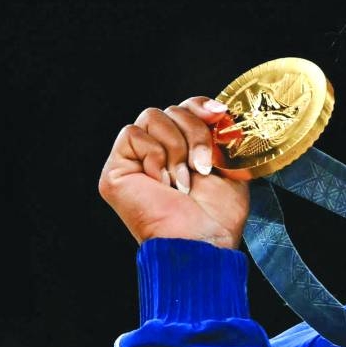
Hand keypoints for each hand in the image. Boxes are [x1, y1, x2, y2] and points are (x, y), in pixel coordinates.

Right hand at [98, 96, 250, 248]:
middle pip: (171, 109)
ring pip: (152, 116)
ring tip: (183, 181)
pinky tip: (162, 183)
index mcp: (183, 150)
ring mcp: (134, 161)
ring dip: (177, 148)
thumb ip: (221, 137)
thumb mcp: (229, 167)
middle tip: (203, 167)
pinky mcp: (115, 169)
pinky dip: (155, 156)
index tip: (218, 115)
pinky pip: (133, 134)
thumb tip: (222, 112)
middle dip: (195, 133)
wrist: (201, 240)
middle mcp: (157, 153)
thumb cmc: (217, 216)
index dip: (199, 106)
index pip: (184, 109)